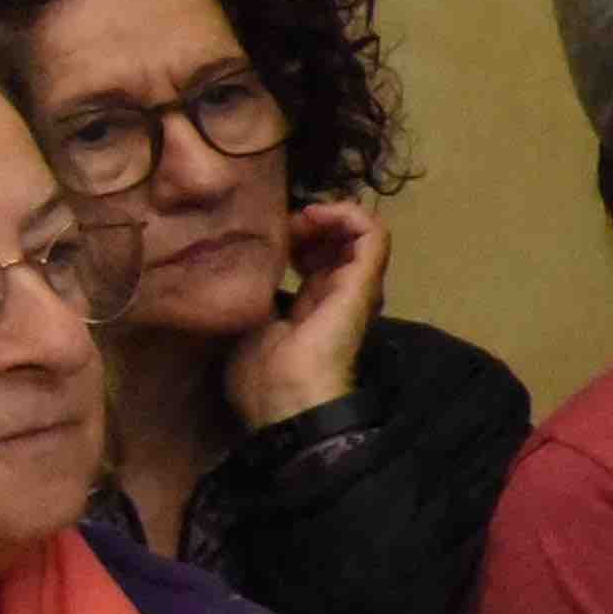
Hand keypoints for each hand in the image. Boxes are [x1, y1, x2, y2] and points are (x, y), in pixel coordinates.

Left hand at [223, 199, 387, 430]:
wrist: (284, 400)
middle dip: (310, 221)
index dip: (294, 236)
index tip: (266, 237)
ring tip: (301, 218)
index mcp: (313, 305)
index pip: (316, 256)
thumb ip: (252, 292)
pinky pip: (373, 234)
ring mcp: (356, 287)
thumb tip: (239, 263)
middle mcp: (339, 293)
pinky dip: (348, 214)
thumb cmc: (260, 375)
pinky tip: (317, 216)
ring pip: (360, 231)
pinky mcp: (362, 282)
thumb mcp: (245, 321)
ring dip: (329, 214)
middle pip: (339, 240)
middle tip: (284, 225)